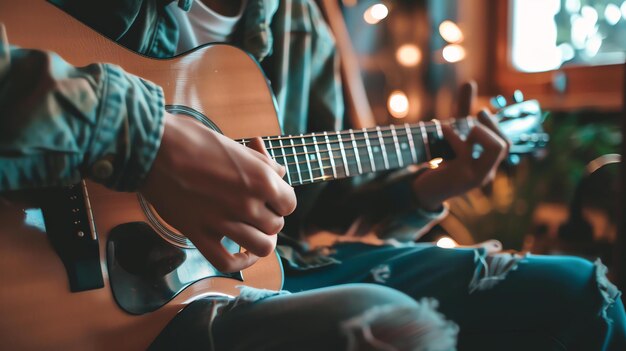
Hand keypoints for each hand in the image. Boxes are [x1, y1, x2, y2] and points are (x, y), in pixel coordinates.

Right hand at [140, 113, 296, 271]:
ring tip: (254, 233)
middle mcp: (247, 203)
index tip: (271, 199)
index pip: (289, 203)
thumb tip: (279, 173)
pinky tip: (242, 254)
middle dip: (270, 219)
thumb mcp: (236, 146)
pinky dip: (240, 262)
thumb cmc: (192, 140)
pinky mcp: (200, 234)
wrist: (153, 148)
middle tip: (257, 211)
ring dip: (261, 241)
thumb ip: (261, 164)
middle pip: (276, 226)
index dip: (281, 201)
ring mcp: (224, 222)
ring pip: (262, 247)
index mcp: (260, 178)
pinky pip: (228, 262)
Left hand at [411, 81, 509, 210]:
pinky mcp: (462, 177)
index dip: (498, 124)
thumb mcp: (453, 133)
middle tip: (478, 113)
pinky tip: (442, 129)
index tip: (481, 111)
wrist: (421, 190)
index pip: (506, 143)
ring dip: (481, 131)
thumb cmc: (439, 159)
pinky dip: (455, 136)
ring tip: (465, 126)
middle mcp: (487, 171)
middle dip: (493, 124)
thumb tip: (470, 82)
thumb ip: (463, 109)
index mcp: (487, 162)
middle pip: (505, 144)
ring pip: (496, 148)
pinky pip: (467, 151)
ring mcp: (477, 176)